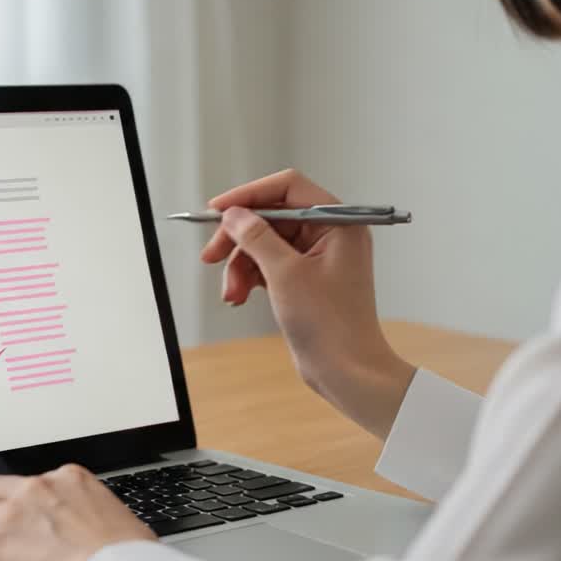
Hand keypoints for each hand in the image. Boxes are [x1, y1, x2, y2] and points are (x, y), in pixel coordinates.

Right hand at [202, 169, 415, 438]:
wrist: (349, 372)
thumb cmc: (331, 325)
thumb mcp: (286, 275)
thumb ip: (257, 237)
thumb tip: (234, 214)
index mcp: (338, 222)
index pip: (288, 188)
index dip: (249, 195)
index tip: (217, 211)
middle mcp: (331, 234)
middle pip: (272, 217)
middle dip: (239, 238)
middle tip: (211, 256)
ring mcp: (318, 257)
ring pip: (266, 244)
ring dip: (242, 266)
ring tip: (231, 293)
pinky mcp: (307, 280)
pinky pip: (270, 266)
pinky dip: (252, 278)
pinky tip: (240, 297)